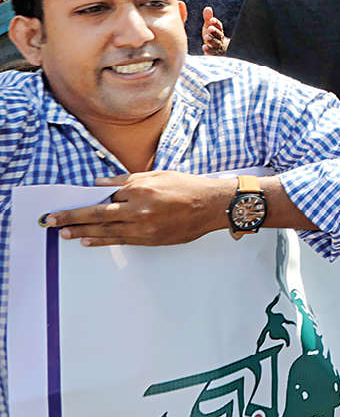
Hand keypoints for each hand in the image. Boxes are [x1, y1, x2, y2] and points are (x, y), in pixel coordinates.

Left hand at [43, 171, 231, 245]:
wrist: (212, 205)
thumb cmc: (187, 187)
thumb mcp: (157, 175)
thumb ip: (126, 179)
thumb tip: (99, 182)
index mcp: (139, 189)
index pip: (101, 196)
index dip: (78, 203)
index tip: (60, 208)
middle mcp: (138, 209)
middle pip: (97, 215)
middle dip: (71, 219)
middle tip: (51, 223)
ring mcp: (144, 226)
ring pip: (105, 231)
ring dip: (82, 232)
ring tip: (64, 234)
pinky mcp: (150, 239)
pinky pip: (120, 240)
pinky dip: (102, 241)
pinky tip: (88, 241)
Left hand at [201, 7, 227, 55]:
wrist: (217, 54)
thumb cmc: (212, 38)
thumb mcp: (209, 28)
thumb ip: (208, 19)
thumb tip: (208, 8)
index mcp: (219, 32)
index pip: (219, 27)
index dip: (215, 23)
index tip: (211, 20)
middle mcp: (221, 40)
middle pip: (219, 35)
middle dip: (215, 31)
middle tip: (209, 28)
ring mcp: (219, 49)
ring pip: (217, 44)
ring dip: (212, 40)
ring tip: (206, 37)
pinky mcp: (216, 56)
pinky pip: (214, 54)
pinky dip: (210, 50)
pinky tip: (204, 47)